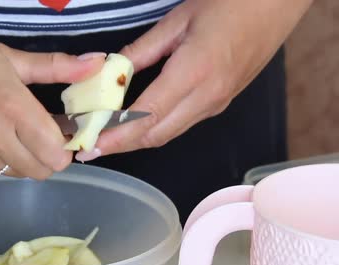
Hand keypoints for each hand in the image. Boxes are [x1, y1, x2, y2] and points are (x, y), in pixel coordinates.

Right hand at [0, 17, 104, 179]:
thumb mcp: (11, 56)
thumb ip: (58, 66)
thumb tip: (97, 64)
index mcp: (12, 107)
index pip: (56, 152)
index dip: (66, 146)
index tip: (63, 132)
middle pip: (41, 171)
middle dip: (49, 156)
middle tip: (42, 135)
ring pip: (16, 173)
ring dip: (22, 158)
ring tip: (12, 132)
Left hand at [76, 0, 311, 161]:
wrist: (277, 5)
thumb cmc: (230, 4)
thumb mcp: (178, 20)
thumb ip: (142, 50)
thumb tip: (112, 72)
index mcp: (195, 72)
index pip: (147, 115)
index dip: (117, 134)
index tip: (91, 144)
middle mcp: (207, 97)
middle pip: (156, 134)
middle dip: (121, 145)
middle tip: (90, 147)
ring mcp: (216, 104)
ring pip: (168, 133)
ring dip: (136, 140)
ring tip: (106, 140)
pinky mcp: (220, 104)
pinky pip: (181, 124)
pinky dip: (154, 129)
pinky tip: (135, 125)